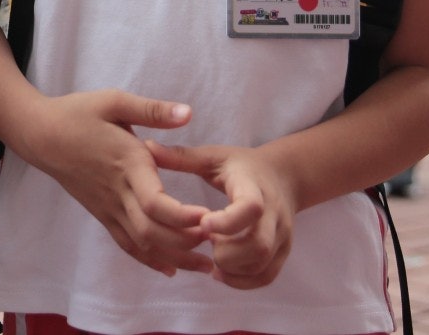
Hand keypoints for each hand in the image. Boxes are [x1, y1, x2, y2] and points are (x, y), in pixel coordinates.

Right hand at [22, 91, 210, 276]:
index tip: (208, 217)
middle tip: (217, 244)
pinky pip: (126, 244)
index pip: (153, 201)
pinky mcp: (102, 214)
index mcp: (126, 163)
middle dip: (185, 243)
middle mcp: (118, 191)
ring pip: (141, 243)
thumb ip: (152, 110)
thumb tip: (189, 113)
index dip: (181, 215)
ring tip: (206, 265)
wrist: (41, 135)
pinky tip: (172, 269)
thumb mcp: (115, 101)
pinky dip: (149, 259)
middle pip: (151, 231)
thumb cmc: (78, 113)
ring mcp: (108, 207)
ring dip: (175, 257)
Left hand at [145, 142, 297, 289]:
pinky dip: (243, 281)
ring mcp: (282, 234)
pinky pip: (267, 275)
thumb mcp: (214, 157)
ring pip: (264, 264)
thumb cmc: (241, 166)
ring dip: (234, 270)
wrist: (283, 176)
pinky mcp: (283, 250)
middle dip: (228, 254)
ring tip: (211, 261)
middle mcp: (274, 213)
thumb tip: (146, 147)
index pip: (250, 208)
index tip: (202, 225)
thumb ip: (182, 157)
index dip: (227, 222)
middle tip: (206, 245)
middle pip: (259, 245)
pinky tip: (221, 272)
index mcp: (255, 187)